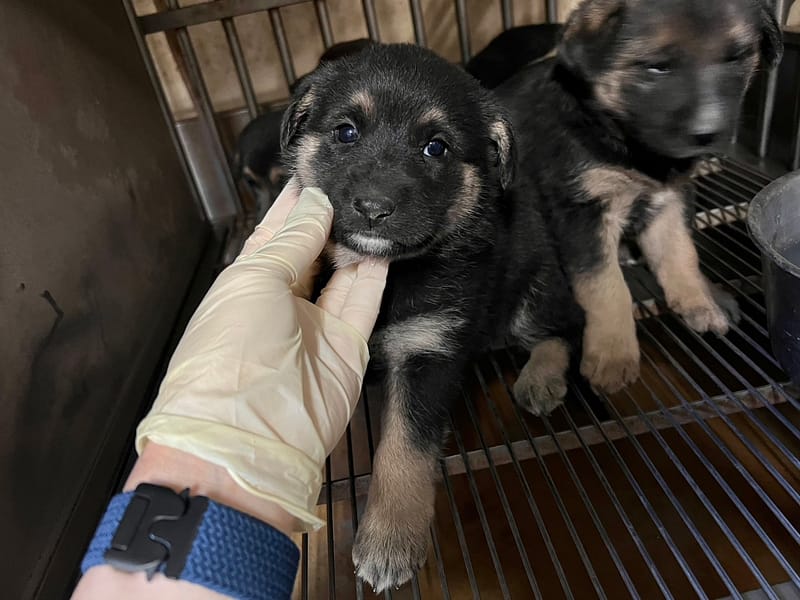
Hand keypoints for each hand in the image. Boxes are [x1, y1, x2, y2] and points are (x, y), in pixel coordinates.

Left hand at [136, 179, 388, 529]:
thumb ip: (292, 240)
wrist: (251, 434)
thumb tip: (316, 201)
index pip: (276, 234)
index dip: (296, 204)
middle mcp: (284, 302)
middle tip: (356, 182)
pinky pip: (366, 300)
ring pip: (343, 273)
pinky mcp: (350, 346)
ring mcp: (318, 325)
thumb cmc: (233, 347)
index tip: (320, 169)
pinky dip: (375, 272)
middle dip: (331, 219)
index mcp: (247, 284)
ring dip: (355, 241)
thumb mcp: (253, 280)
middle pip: (313, 251)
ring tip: (371, 205)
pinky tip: (385, 241)